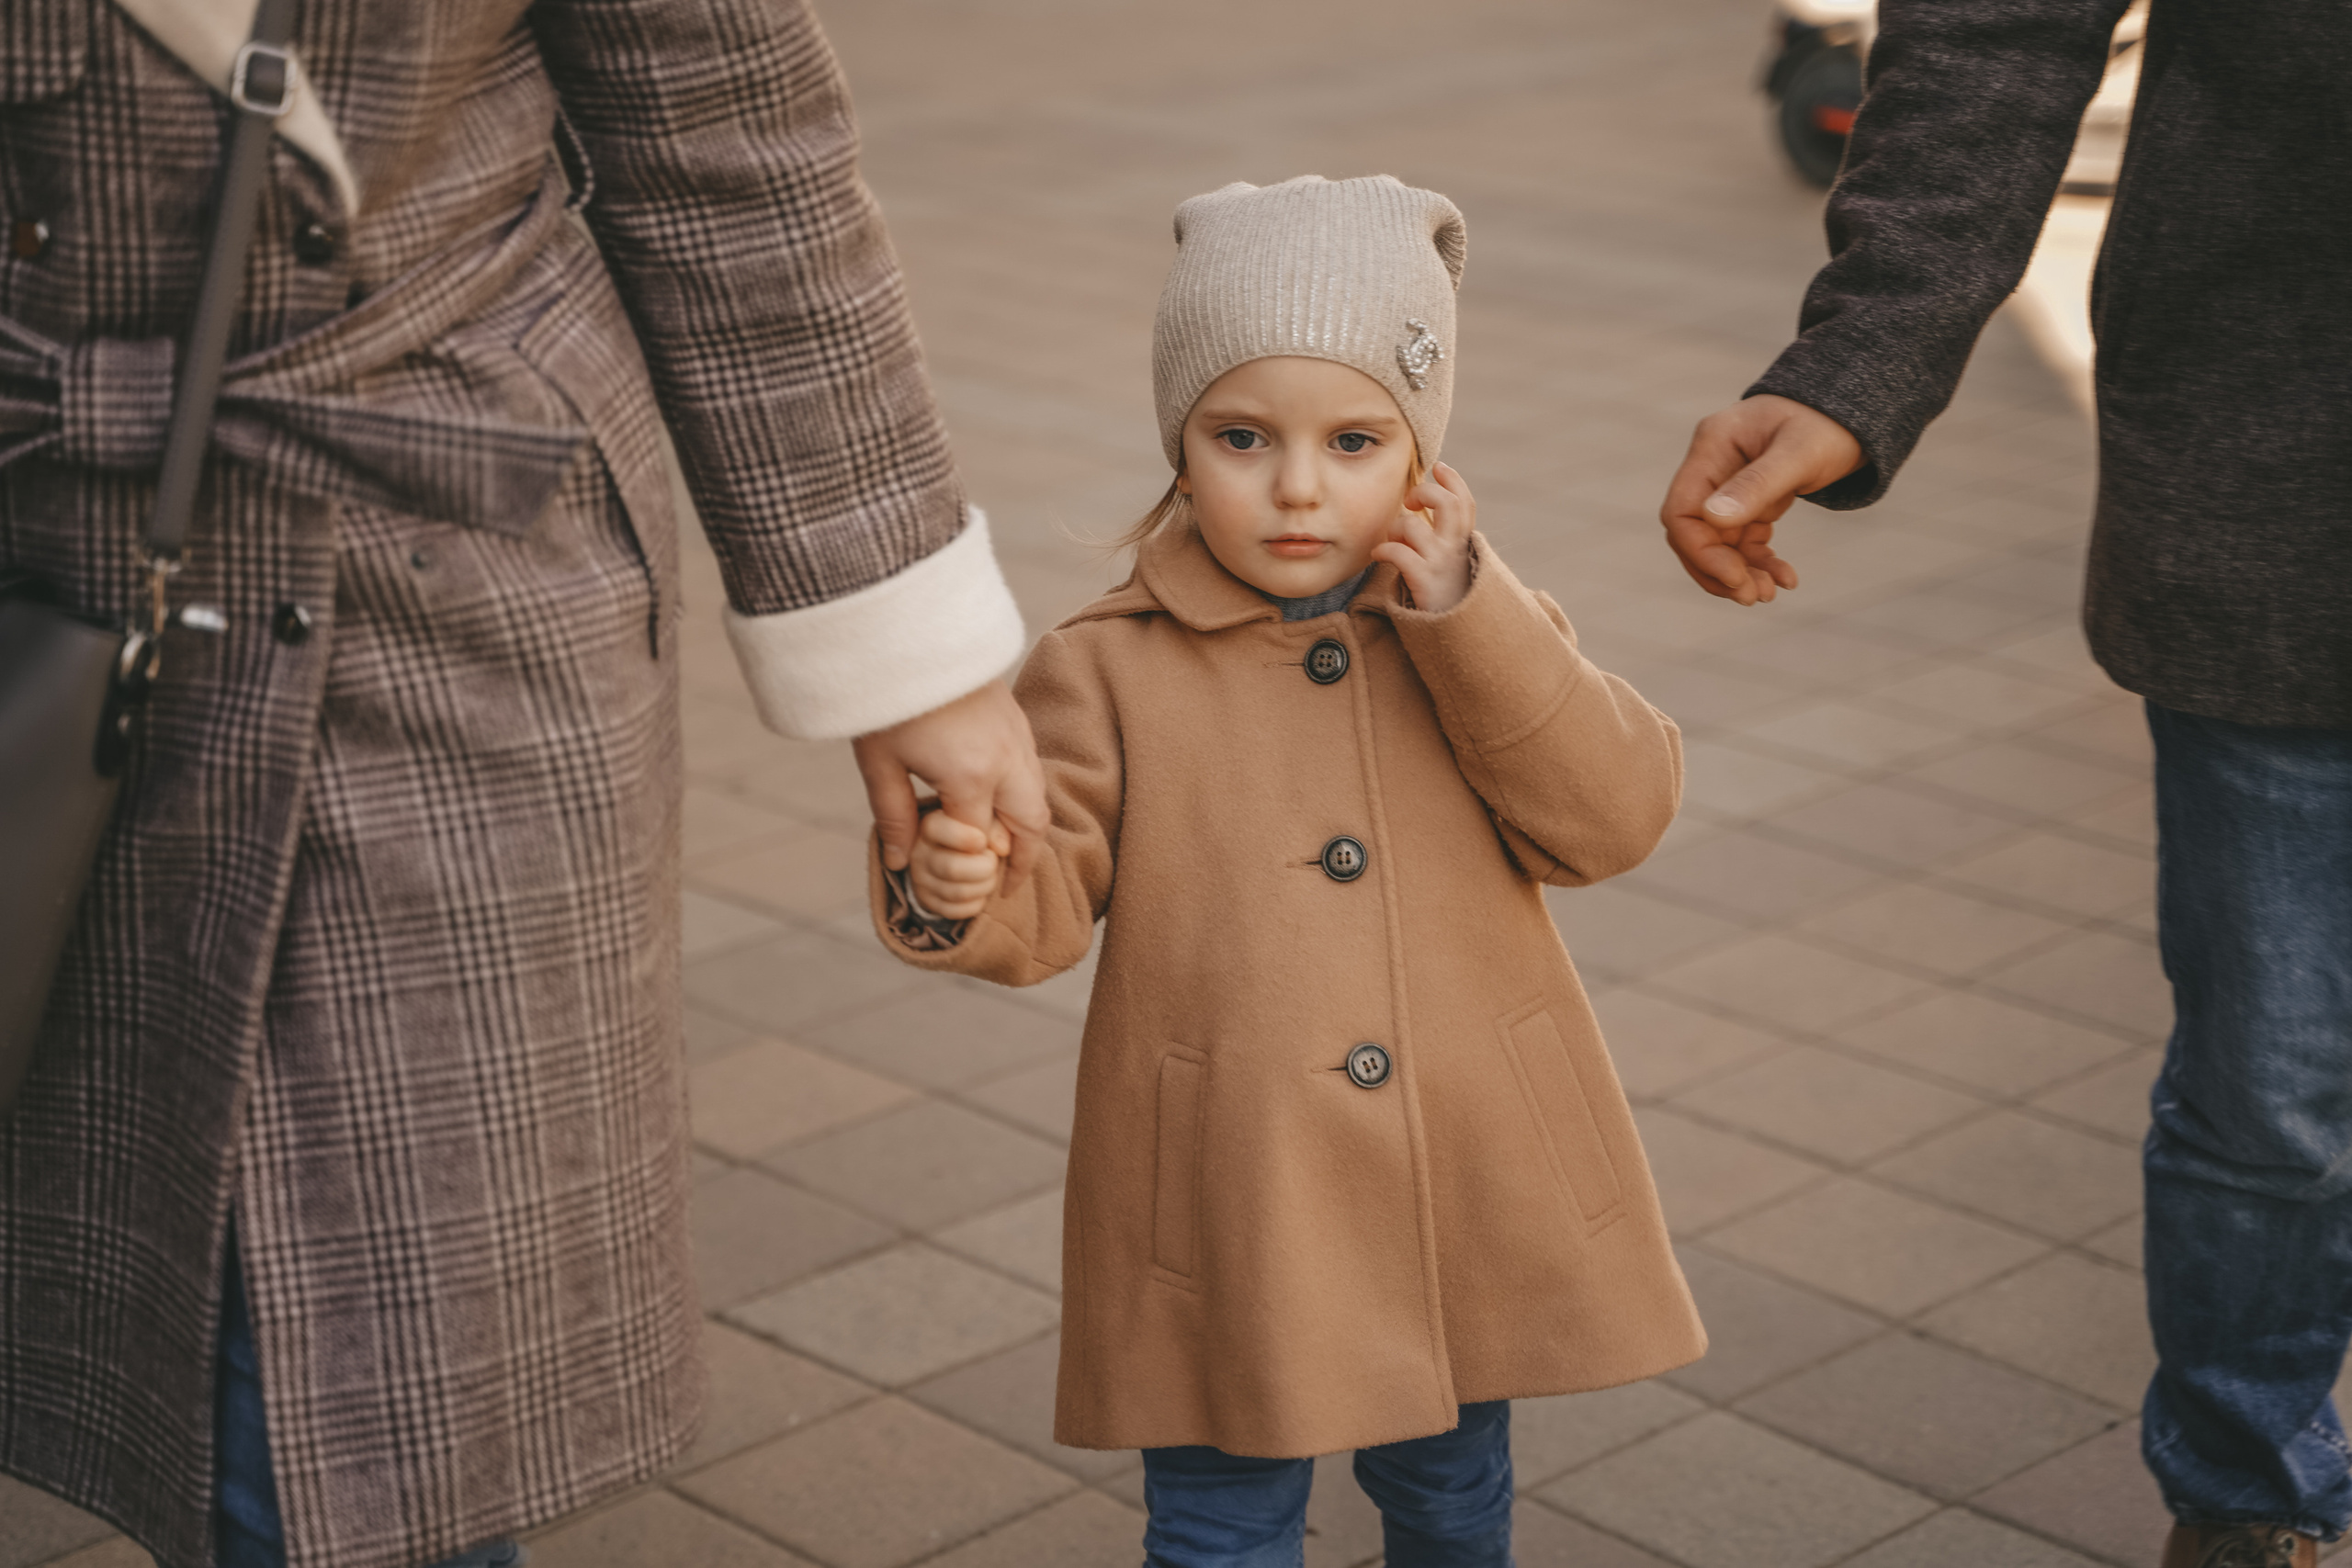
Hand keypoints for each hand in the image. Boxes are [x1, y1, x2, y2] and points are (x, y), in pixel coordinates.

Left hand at [852, 678, 1047, 892]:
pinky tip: (1001, 801)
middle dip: (1022, 859)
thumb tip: (900, 863)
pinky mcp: (1017, 717)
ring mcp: (1017, 735)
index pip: (982, 842)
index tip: (961, 883)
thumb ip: (895, 816)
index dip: (971, 866)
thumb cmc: (887, 697)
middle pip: (1031, 825)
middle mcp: (1005, 759)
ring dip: (1027, 826)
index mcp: (970, 776)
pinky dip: (1025, 794)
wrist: (907, 629)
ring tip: (1007, 849)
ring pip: (1039, 796)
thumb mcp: (879, 762)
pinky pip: (1033, 769)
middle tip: (1007, 883)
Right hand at [909, 807, 1009, 918]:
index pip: (937, 829)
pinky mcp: (928, 902)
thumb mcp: (980, 820)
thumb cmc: (971, 831)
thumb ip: (994, 827)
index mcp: (930, 827)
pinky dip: (977, 903)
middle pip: (952, 868)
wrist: (949, 854)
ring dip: (985, 886)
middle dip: (985, 868)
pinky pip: (956, 911)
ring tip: (991, 875)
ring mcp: (921, 881)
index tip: (982, 841)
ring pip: (958, 892)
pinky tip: (981, 891)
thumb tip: (1003, 849)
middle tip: (993, 862)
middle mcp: (920, 854)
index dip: (965, 838)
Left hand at [1376, 461, 1476, 613]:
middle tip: (1411, 503)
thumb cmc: (1444, 595)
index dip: (1453, 480)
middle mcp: (1455, 549)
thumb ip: (1441, 536)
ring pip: (1413, 526)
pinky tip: (1378, 555)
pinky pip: (1398, 552)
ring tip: (1392, 541)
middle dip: (1425, 493)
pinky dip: (1383, 550)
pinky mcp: (1424, 581)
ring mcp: (1440, 564)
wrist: (1456, 635)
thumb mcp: (1450, 562)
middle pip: (1447, 502)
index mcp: (1463, 542)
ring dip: (1395, 528)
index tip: (1439, 467)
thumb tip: (1418, 507)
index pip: (1465, 502)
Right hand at [1658, 394, 1862, 605]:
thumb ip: (1757, 484)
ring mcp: (1727, 486)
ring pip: (1718, 545)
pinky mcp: (1749, 502)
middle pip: (1694, 534)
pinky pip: (1743, 542)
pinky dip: (1759, 564)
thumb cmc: (1827, 424)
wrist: (1853, 414)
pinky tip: (1784, 579)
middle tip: (1754, 597)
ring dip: (1740, 574)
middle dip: (1719, 571)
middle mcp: (1712, 467)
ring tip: (1770, 594)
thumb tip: (1713, 519)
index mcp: (1712, 446)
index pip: (1682, 511)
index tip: (1735, 577)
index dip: (1700, 551)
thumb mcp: (1799, 453)